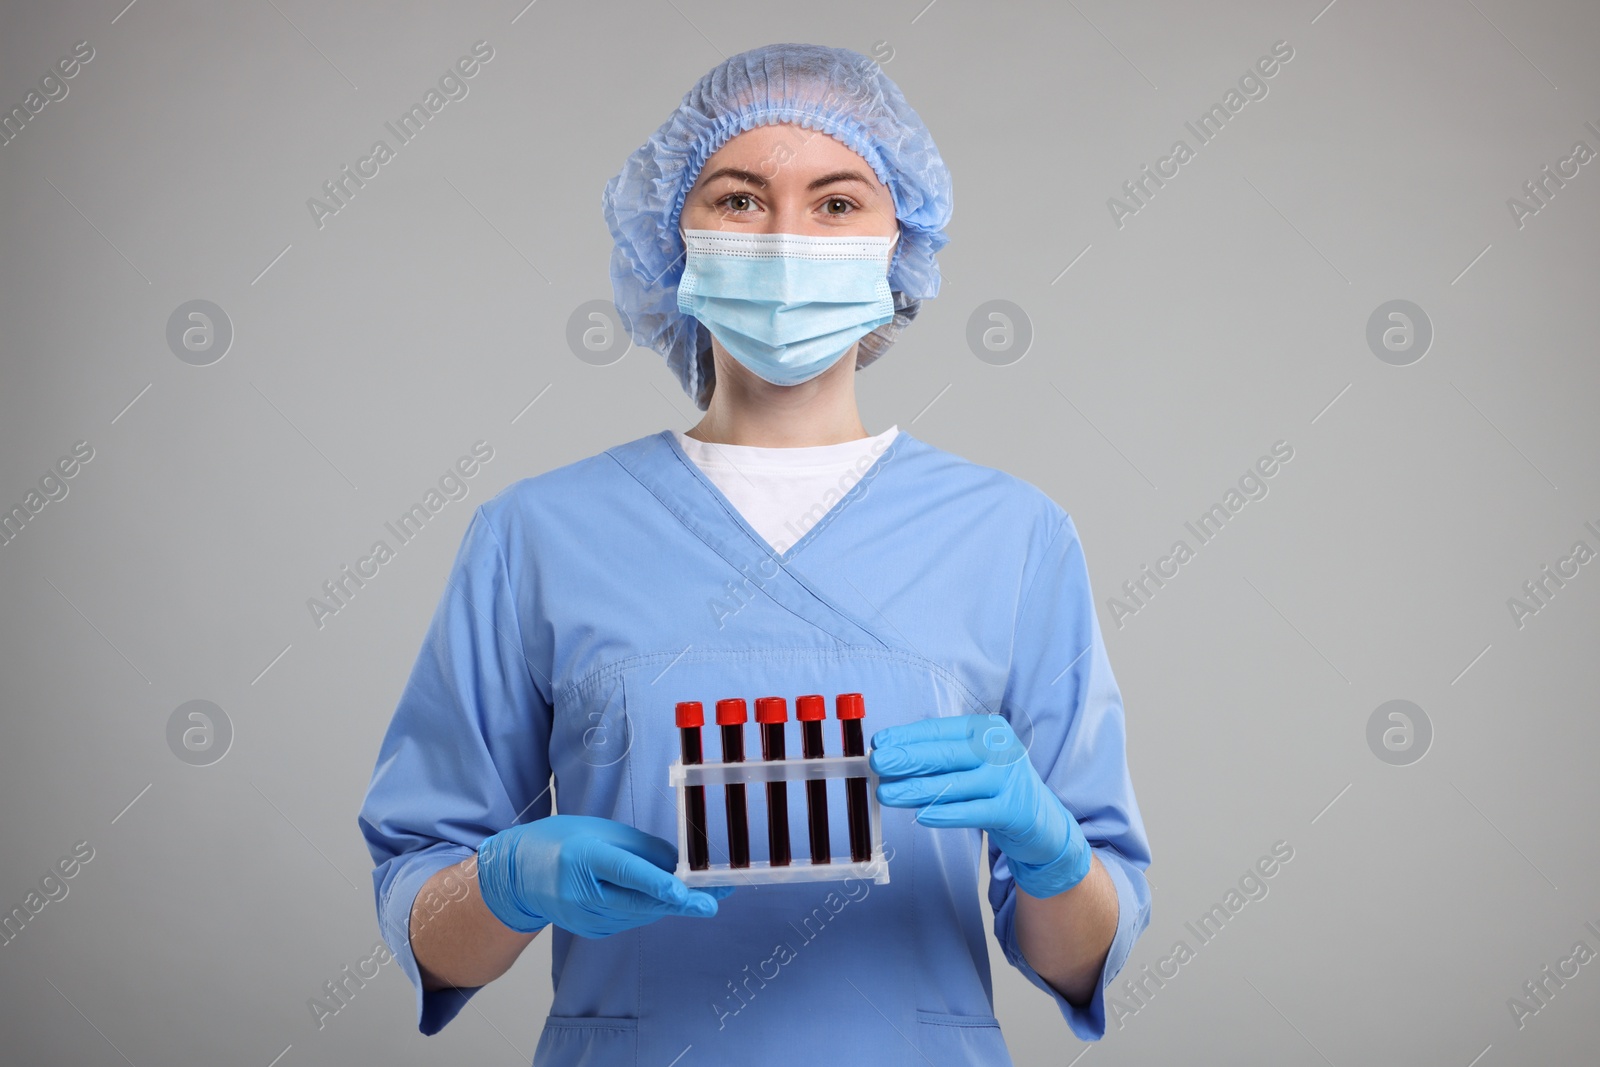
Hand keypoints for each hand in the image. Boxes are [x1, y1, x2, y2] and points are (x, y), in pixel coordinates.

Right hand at [476, 814, 732, 936]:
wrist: (519, 873)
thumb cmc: (565, 841)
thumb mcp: (604, 832)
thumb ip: (643, 849)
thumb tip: (680, 867)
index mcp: (583, 858)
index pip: (626, 873)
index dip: (658, 884)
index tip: (686, 892)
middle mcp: (580, 892)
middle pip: (638, 902)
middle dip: (680, 902)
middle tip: (714, 901)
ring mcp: (583, 917)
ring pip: (638, 914)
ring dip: (667, 904)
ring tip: (696, 893)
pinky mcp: (589, 931)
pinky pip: (628, 920)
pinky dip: (646, 909)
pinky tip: (656, 898)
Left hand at [870, 714, 1090, 897]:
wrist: (1042, 819)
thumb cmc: (996, 786)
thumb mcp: (973, 762)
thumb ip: (939, 758)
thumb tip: (892, 761)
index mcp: (986, 730)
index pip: (941, 730)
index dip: (908, 736)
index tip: (880, 743)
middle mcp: (1000, 749)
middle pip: (947, 754)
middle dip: (908, 759)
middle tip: (878, 764)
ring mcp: (1008, 779)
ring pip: (956, 784)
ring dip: (917, 789)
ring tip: (888, 794)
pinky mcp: (1013, 810)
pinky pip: (974, 812)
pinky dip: (946, 814)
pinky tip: (922, 815)